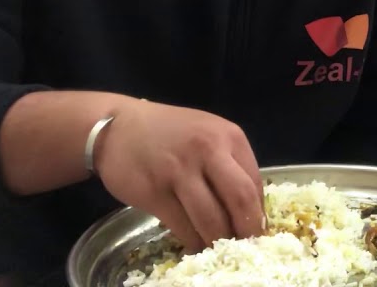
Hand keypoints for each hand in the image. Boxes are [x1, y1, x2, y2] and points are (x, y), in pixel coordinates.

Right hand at [93, 100, 264, 252]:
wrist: (118, 127)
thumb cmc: (171, 132)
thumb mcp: (209, 133)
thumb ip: (231, 162)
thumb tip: (250, 207)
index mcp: (229, 136)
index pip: (255, 181)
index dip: (258, 211)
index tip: (257, 229)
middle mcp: (208, 150)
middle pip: (240, 199)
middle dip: (247, 229)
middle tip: (247, 246)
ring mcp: (179, 171)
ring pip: (211, 219)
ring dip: (218, 240)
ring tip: (219, 248)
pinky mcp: (155, 192)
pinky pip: (182, 226)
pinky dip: (192, 241)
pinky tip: (195, 243)